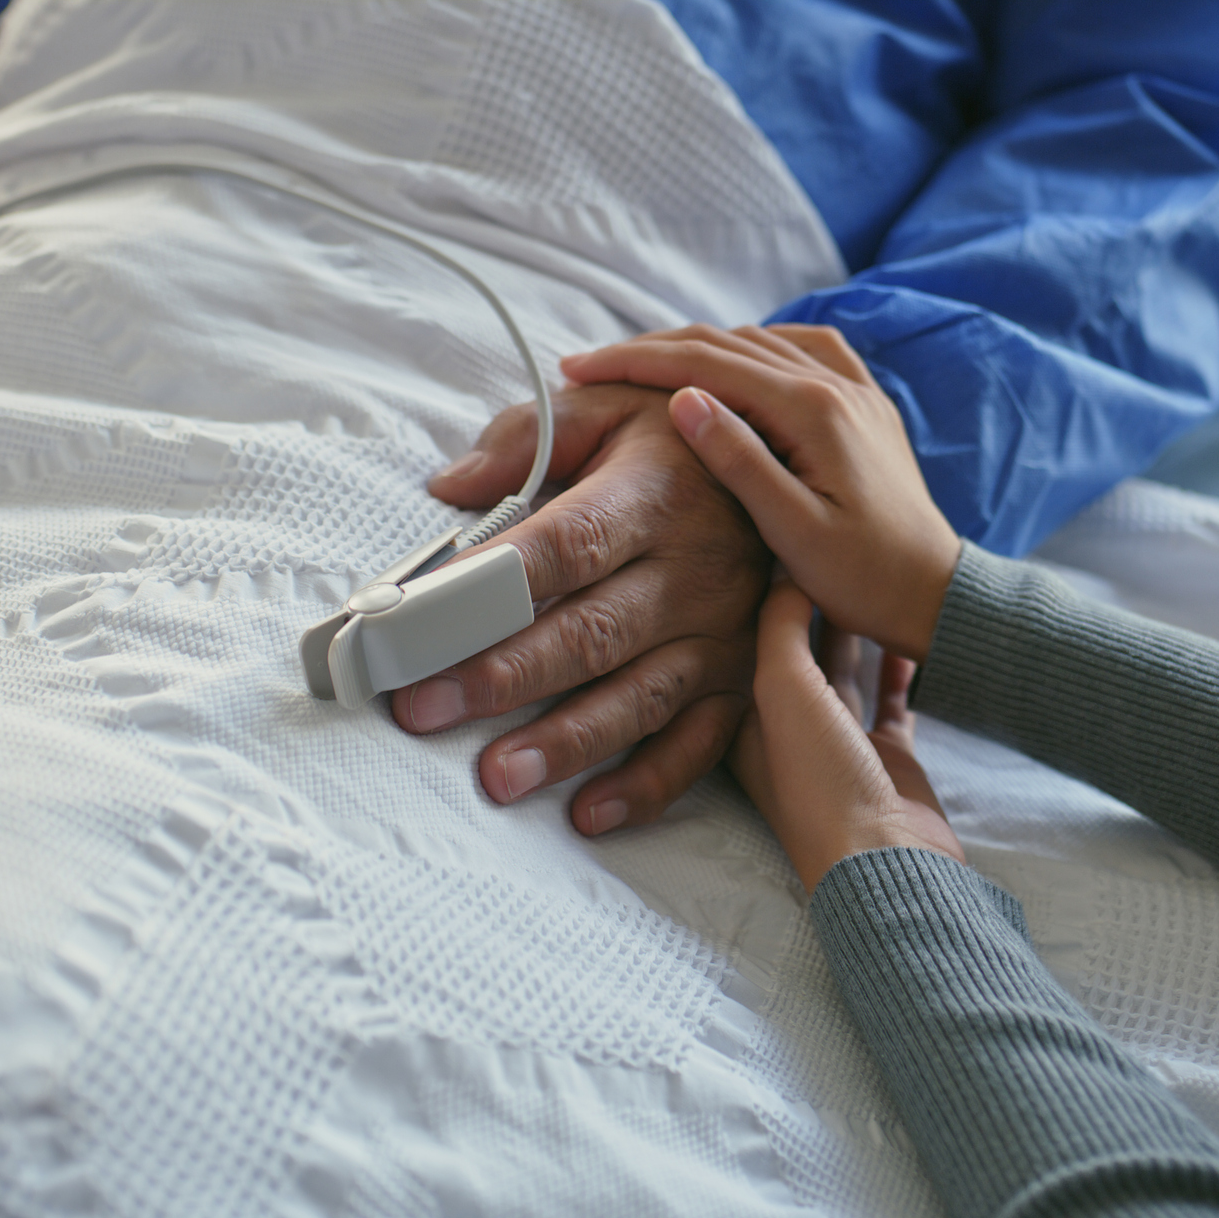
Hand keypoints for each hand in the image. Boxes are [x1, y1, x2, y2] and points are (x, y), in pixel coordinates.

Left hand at [405, 383, 772, 835]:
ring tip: (497, 777)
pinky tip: (588, 814)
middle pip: (591, 632)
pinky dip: (646, 786)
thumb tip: (450, 488)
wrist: (795, 460)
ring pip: (639, 697)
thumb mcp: (612, 403)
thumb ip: (528, 437)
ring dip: (567, 743)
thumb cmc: (679, 434)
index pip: (566, 544)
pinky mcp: (741, 679)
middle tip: (423, 708)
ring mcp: (723, 633)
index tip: (423, 614)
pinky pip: (699, 744)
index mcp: (653, 496)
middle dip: (502, 676)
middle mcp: (693, 572)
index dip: (495, 583)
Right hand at [562, 324, 961, 660]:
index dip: (635, 362)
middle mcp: (838, 386)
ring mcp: (856, 392)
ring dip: (699, 346)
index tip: (578, 368)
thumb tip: (683, 398)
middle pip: (728, 343)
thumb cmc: (865, 579)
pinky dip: (756, 348)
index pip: (706, 365)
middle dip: (654, 350)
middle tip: (591, 365)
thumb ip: (739, 460)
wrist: (936, 595)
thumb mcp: (792, 530)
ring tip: (644, 364)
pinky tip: (735, 361)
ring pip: (761, 342)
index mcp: (814, 411)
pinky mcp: (865, 408)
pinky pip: (804, 351)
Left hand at [731, 580, 964, 891]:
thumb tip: (784, 573)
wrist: (888, 859)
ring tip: (866, 579)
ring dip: (853, 632)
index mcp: (747, 721)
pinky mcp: (886, 757)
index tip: (775, 548)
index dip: (757, 600)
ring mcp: (840, 746)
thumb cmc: (821, 781)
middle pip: (794, 655)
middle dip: (807, 608)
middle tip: (828, 551)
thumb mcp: (784, 689)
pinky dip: (897, 668)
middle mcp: (787, 733)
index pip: (745, 647)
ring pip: (843, 672)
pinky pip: (891, 699)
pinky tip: (903, 632)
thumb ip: (779, 626)